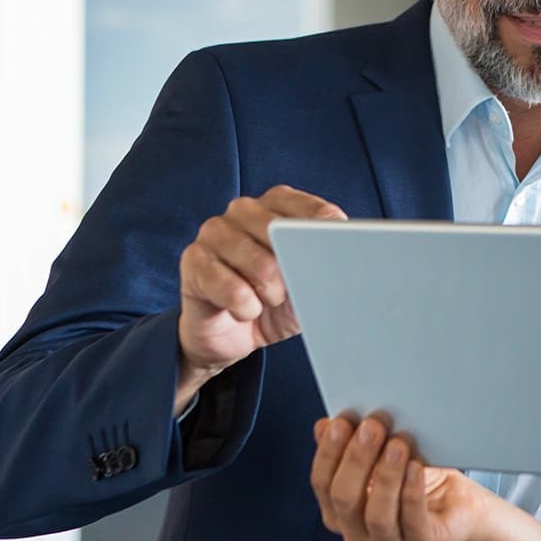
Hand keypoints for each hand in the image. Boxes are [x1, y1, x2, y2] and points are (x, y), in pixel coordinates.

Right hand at [176, 185, 345, 394]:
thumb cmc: (274, 303)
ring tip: (266, 300)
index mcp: (278, 205)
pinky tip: (242, 310)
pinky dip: (244, 307)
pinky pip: (230, 287)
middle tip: (288, 292)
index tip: (337, 258)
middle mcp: (244, 210)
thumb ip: (326, 265)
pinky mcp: (193, 260)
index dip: (328, 238)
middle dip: (294, 273)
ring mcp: (214, 231)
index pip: (313, 211)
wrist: (232, 335)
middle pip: (284, 235)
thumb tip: (347, 259)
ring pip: (259, 262)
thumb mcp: (309, 285)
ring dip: (270, 293)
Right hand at [309, 413, 485, 540]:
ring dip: (386, 476)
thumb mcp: (383, 458)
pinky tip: (416, 467)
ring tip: (398, 444)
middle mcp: (358, 534)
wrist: (461, 506)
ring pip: (377, 515)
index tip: (341, 422)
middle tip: (372, 427)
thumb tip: (325, 425)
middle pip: (345, 499)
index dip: (329, 453)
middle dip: (356, 459)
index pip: (323, 484)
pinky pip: (413, 521)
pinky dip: (412, 492)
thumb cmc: (419, 480)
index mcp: (340, 513)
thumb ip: (353, 445)